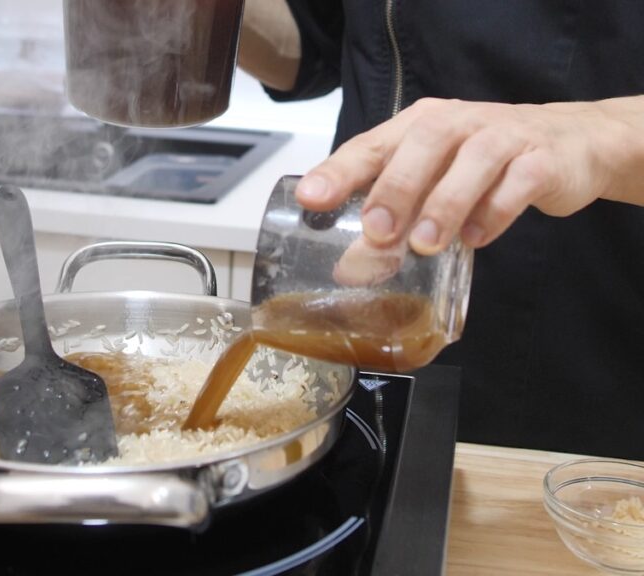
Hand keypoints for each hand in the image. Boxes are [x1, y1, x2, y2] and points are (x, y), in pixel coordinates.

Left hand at [294, 97, 643, 254]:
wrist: (572, 145)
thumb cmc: (483, 164)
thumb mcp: (434, 177)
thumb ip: (397, 212)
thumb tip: (351, 266)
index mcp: (419, 125)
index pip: (373, 143)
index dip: (340, 170)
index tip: (311, 198)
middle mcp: (458, 122)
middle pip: (424, 143)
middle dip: (395, 188)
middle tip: (377, 231)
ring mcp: (504, 136)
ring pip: (473, 161)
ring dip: (445, 204)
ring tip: (424, 244)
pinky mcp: (542, 160)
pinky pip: (519, 183)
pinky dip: (496, 212)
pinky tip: (476, 239)